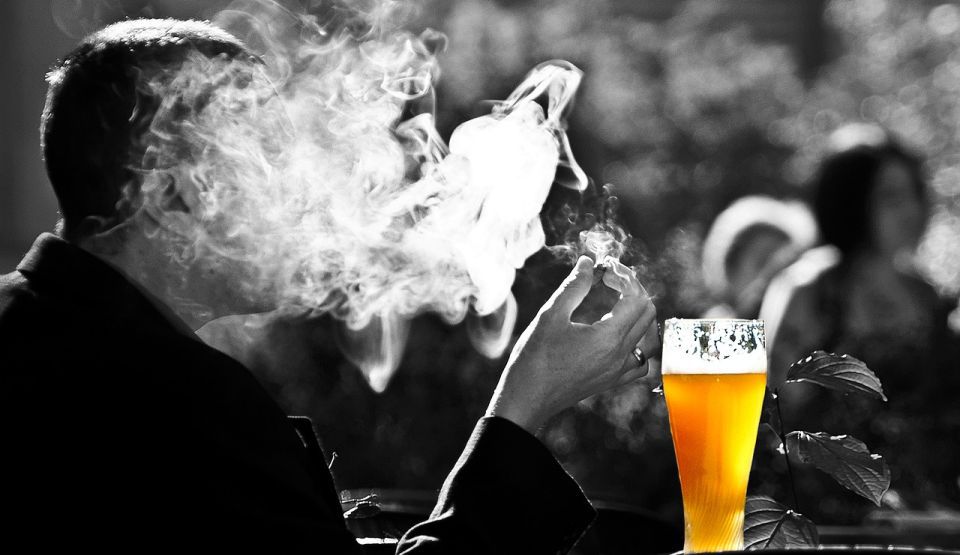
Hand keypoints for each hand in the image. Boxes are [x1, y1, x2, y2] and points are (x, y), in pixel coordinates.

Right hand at [486, 256, 659, 433]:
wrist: (526, 400)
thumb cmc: (534, 358)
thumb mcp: (551, 315)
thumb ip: (574, 286)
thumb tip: (588, 262)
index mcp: (609, 337)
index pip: (636, 297)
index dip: (624, 276)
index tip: (604, 268)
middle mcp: (621, 356)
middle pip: (647, 313)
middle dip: (632, 289)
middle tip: (608, 279)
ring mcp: (619, 371)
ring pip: (648, 337)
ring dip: (638, 313)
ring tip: (616, 301)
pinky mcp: (612, 381)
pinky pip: (641, 361)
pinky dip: (637, 342)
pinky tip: (619, 334)